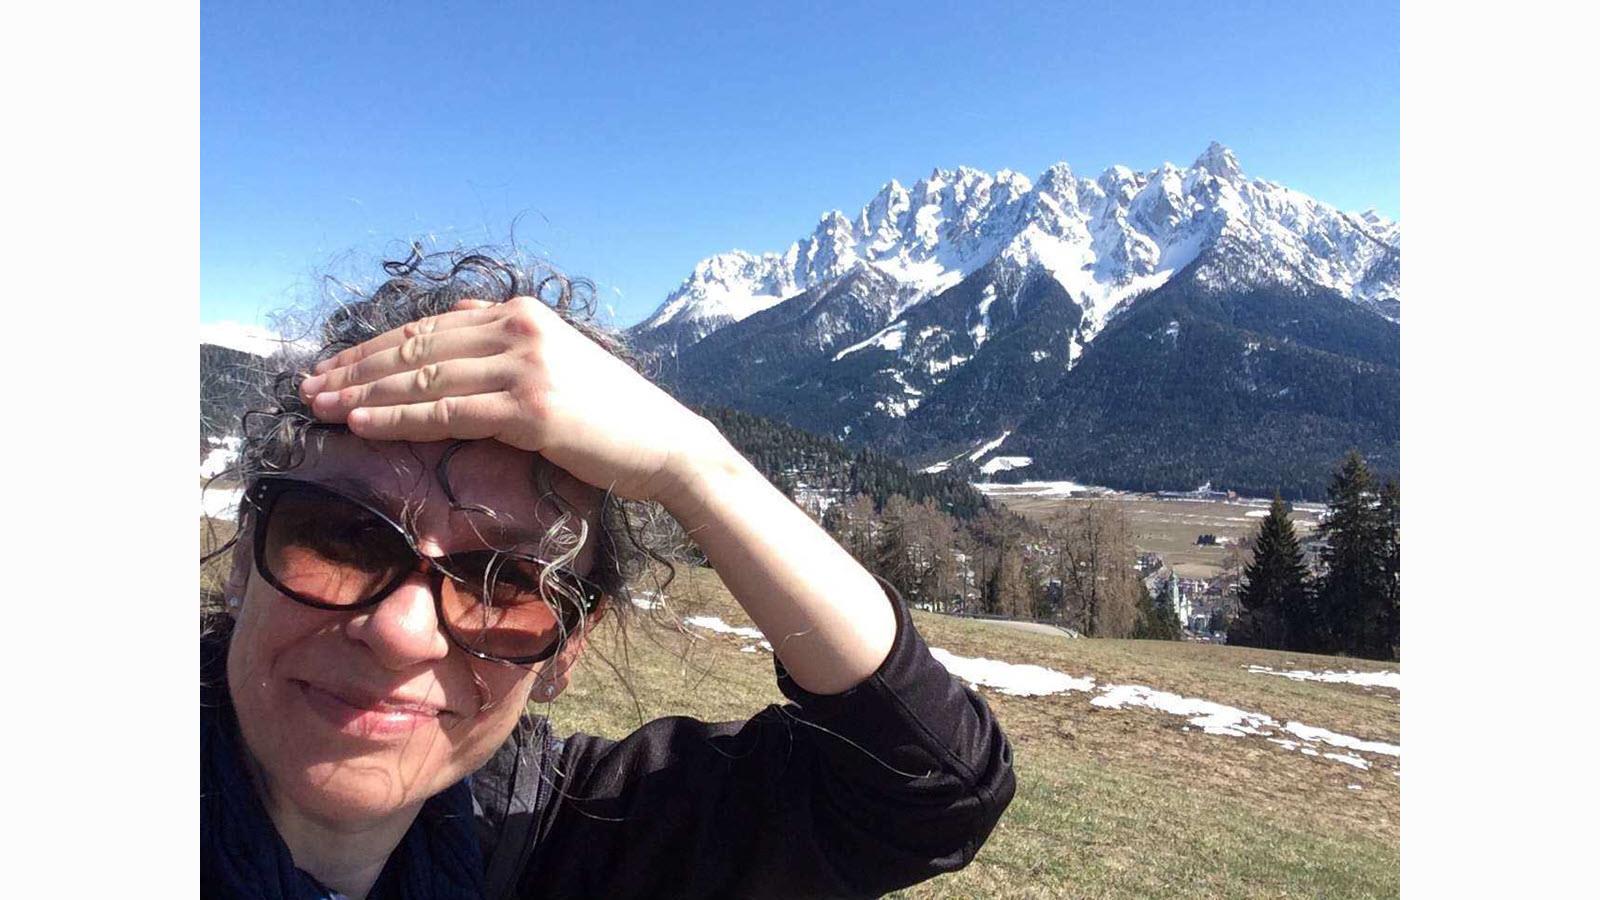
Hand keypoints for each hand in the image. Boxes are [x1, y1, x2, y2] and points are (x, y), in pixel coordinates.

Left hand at [297, 297, 725, 502]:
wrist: (666, 445)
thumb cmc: (612, 414)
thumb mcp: (558, 359)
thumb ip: (507, 338)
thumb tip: (461, 319)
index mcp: (521, 313)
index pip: (428, 327)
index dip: (372, 348)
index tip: (331, 365)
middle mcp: (519, 329)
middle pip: (416, 346)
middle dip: (356, 368)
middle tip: (309, 386)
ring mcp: (525, 366)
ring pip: (423, 377)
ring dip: (364, 394)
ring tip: (321, 406)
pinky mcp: (530, 408)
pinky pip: (447, 411)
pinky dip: (398, 417)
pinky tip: (363, 424)